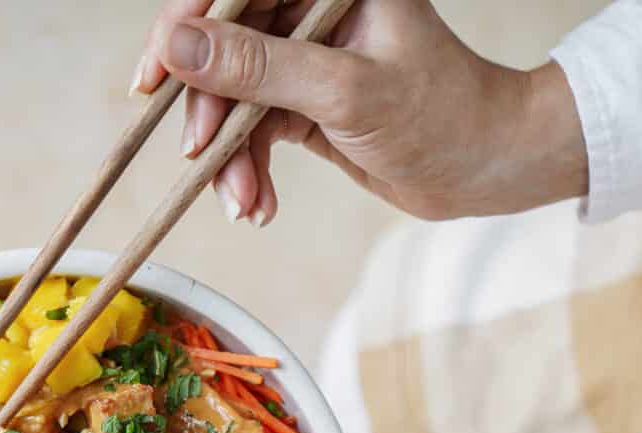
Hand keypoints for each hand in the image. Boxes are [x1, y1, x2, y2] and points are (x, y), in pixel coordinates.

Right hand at [130, 0, 587, 224]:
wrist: (488, 169)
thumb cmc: (443, 115)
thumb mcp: (345, 92)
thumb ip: (257, 66)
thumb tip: (176, 43)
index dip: (184, 25)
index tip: (152, 77)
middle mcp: (312, 6)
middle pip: (224, 44)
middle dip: (209, 109)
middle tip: (200, 157)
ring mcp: (306, 54)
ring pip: (233, 94)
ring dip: (229, 154)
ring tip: (243, 201)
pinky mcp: (304, 99)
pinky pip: (252, 128)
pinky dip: (249, 169)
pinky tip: (257, 204)